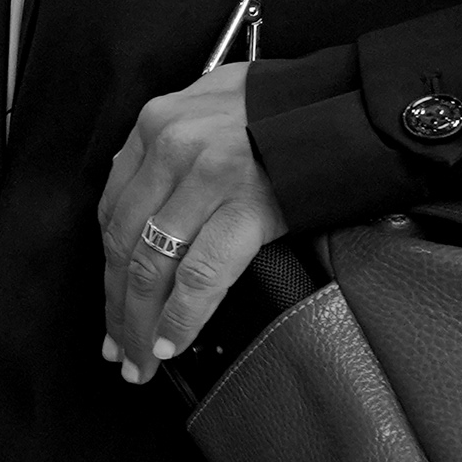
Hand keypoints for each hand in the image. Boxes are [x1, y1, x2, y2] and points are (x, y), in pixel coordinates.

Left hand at [95, 64, 288, 381]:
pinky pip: (199, 277)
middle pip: (125, 243)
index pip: (113, 209)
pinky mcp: (245, 209)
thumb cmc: (288, 107)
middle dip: (117, 305)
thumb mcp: (211, 100)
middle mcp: (171, 148)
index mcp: (156, 123)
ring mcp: (206, 179)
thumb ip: (171, 140)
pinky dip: (180, 318)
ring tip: (137, 361)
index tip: (109, 299)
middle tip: (114, 347)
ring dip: (139, 323)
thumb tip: (143, 189)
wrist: (355, 105)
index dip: (106, 265)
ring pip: (152, 266)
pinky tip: (170, 345)